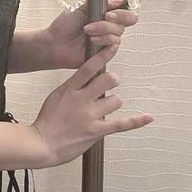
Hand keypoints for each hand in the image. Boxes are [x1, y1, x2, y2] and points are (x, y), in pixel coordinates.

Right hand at [30, 44, 153, 166]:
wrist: (42, 143)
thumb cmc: (47, 121)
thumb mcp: (56, 97)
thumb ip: (72, 87)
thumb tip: (87, 78)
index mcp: (70, 90)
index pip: (89, 67)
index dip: (103, 56)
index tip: (113, 47)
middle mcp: (81, 100)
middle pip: (107, 80)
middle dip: (111, 80)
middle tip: (108, 84)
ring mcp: (90, 115)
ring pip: (115, 100)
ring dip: (113, 102)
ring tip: (105, 108)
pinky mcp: (97, 131)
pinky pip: (121, 124)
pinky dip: (136, 121)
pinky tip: (148, 117)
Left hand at [45, 0, 138, 69]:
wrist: (54, 44)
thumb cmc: (64, 27)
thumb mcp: (80, 9)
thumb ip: (99, 3)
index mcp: (104, 12)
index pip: (125, 7)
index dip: (126, 5)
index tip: (119, 4)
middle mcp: (109, 25)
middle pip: (128, 19)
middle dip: (117, 17)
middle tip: (105, 16)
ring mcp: (108, 38)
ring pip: (119, 32)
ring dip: (103, 30)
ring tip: (87, 31)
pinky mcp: (105, 52)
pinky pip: (114, 46)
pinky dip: (103, 41)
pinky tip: (92, 41)